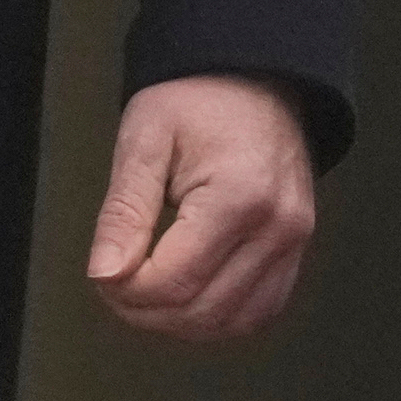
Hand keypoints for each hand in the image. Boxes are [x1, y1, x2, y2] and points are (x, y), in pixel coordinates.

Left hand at [85, 73, 316, 343]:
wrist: (255, 77)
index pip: (174, 282)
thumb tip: (104, 274)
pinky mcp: (296, 249)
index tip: (104, 272)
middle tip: (117, 282)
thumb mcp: (146, 139)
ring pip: (232, 322)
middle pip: (201, 311)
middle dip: (145, 310)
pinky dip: (219, 317)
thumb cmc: (198, 99)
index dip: (126, 292)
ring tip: (148, 292)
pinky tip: (189, 297)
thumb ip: (124, 211)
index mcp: (239, 196)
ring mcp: (294, 242)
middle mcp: (277, 227)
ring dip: (180, 322)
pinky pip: (260, 311)